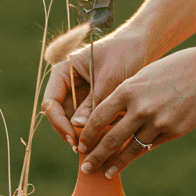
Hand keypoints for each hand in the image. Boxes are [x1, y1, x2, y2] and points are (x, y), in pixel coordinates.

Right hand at [42, 28, 150, 148]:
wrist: (143, 46)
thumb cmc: (124, 54)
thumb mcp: (108, 79)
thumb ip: (93, 103)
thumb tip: (77, 127)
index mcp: (63, 72)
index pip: (51, 103)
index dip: (59, 122)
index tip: (73, 138)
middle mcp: (68, 84)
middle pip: (61, 116)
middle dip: (72, 132)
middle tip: (85, 149)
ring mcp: (80, 93)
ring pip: (75, 121)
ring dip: (85, 133)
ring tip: (100, 145)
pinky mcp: (94, 101)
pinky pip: (90, 120)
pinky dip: (98, 129)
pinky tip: (109, 138)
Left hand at [76, 42, 195, 176]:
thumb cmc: (176, 68)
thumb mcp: (145, 77)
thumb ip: (127, 97)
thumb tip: (111, 118)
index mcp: (128, 90)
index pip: (98, 117)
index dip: (87, 134)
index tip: (80, 145)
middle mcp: (140, 108)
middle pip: (110, 138)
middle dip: (95, 156)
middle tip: (85, 167)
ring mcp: (158, 122)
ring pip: (130, 148)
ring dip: (116, 163)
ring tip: (105, 173)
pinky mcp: (174, 131)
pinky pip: (151, 146)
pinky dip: (137, 154)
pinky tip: (129, 161)